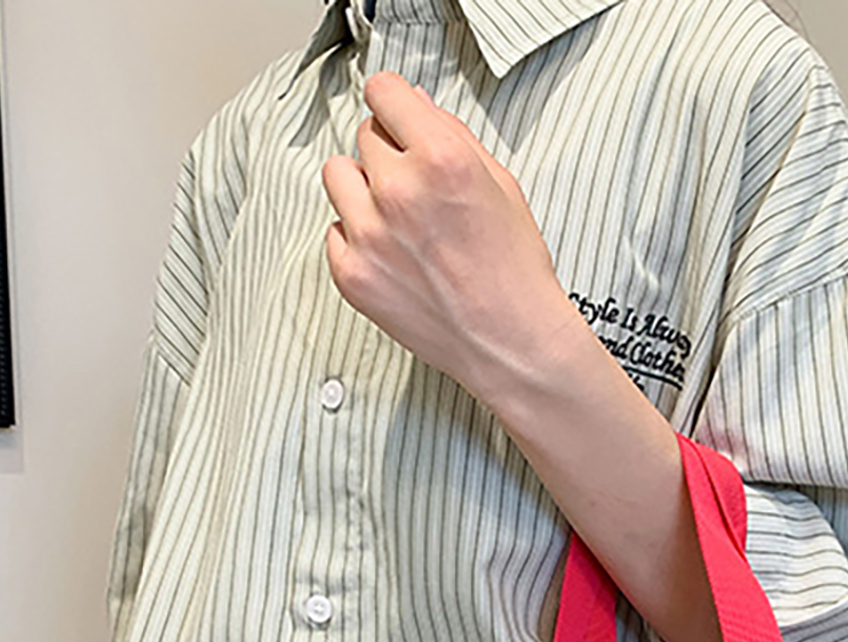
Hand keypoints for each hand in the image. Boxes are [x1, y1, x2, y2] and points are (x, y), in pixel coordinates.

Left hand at [321, 73, 576, 402]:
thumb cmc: (515, 272)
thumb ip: (453, 136)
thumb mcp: (501, 185)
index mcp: (441, 159)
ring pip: (338, 175)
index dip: (396, 105)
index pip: (383, 91)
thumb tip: (415, 107)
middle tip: (418, 188)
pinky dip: (356, 237)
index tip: (400, 118)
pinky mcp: (352, 274)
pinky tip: (393, 254)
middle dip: (389, 153)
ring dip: (363, 188)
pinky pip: (333, 230)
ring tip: (398, 219)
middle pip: (364, 135)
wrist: (511, 343)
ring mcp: (369, 235)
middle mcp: (399, 191)